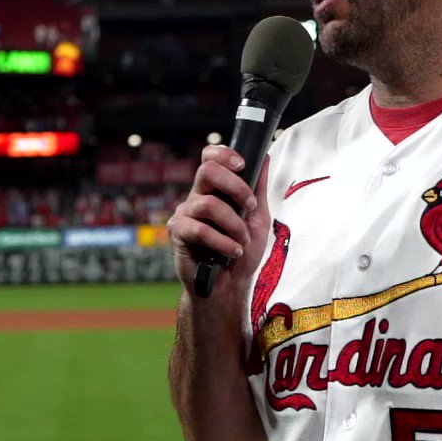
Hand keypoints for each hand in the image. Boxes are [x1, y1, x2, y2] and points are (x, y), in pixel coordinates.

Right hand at [168, 147, 269, 295]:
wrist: (230, 286)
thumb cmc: (242, 252)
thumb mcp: (258, 218)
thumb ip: (258, 189)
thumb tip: (264, 155)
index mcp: (214, 190)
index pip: (210, 158)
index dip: (223, 154)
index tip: (242, 165)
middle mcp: (197, 198)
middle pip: (207, 171)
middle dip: (235, 187)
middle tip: (250, 207)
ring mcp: (185, 214)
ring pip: (208, 204)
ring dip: (234, 225)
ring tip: (242, 242)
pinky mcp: (177, 234)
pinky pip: (200, 229)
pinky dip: (222, 242)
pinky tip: (233, 252)